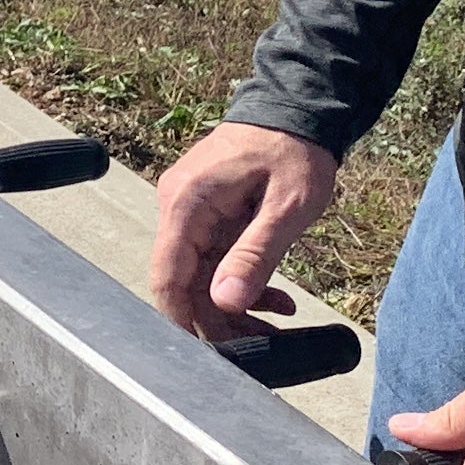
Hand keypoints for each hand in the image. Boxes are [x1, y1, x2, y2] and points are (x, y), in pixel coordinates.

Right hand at [149, 123, 340, 341]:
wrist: (298, 108)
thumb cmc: (295, 150)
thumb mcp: (286, 207)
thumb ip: (254, 255)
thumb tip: (224, 304)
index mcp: (187, 204)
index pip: (167, 276)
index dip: (181, 320)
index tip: (210, 356)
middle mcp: (178, 208)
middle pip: (184, 284)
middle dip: (221, 320)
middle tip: (266, 342)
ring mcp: (190, 212)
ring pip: (200, 277)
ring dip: (235, 305)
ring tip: (280, 320)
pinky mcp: (206, 215)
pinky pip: (212, 261)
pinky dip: (239, 282)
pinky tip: (275, 297)